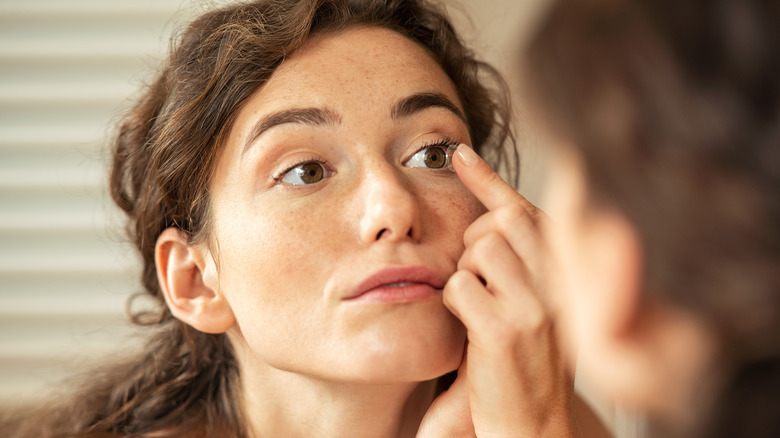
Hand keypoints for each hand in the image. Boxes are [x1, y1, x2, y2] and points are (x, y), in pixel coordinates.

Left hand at [423, 144, 573, 436]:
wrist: (532, 426)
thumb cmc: (523, 362)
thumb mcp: (531, 304)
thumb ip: (518, 262)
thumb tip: (490, 213)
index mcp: (567, 273)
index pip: (528, 211)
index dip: (489, 179)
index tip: (459, 154)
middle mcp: (560, 283)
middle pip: (501, 220)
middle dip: (473, 237)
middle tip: (475, 275)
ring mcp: (535, 305)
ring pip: (479, 248)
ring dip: (464, 272)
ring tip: (475, 306)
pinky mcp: (502, 329)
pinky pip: (459, 285)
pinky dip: (452, 300)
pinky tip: (466, 325)